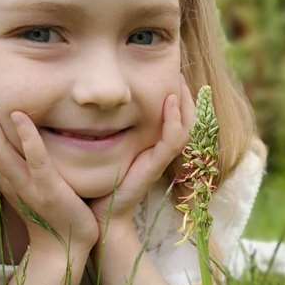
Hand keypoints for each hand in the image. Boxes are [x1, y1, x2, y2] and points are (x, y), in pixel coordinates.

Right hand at [0, 78, 98, 254]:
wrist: (66, 247)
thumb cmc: (50, 213)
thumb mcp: (28, 183)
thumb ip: (19, 160)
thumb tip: (12, 134)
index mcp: (2, 177)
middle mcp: (8, 180)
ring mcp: (26, 185)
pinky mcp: (49, 189)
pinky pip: (34, 160)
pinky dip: (26, 137)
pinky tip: (20, 115)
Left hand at [90, 73, 195, 232]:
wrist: (101, 214)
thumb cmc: (102, 179)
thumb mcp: (108, 145)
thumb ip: (108, 125)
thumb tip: (97, 97)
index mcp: (155, 144)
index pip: (176, 114)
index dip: (179, 94)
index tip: (171, 71)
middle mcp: (162, 150)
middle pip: (188, 117)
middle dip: (186, 93)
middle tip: (179, 70)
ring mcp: (160, 158)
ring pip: (186, 126)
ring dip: (185, 102)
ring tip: (179, 80)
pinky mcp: (154, 166)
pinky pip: (173, 141)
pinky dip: (174, 120)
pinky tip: (169, 101)